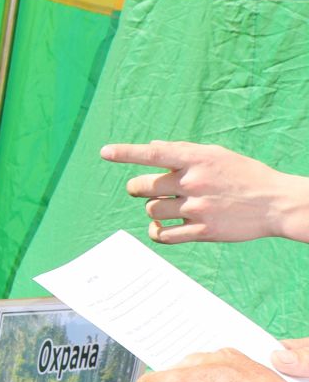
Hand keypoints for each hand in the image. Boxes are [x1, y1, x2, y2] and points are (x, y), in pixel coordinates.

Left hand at [102, 140, 308, 244]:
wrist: (276, 203)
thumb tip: (152, 146)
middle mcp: (193, 182)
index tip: (105, 152)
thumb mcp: (216, 154)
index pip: (153, 154)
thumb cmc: (244, 174)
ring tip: (168, 206)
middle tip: (145, 189)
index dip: (126, 152)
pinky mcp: (203, 231)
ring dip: (154, 208)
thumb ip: (182, 151)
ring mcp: (197, 208)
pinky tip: (159, 227)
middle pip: (142, 187)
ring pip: (151, 210)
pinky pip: (163, 235)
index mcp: (196, 159)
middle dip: (138, 188)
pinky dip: (156, 232)